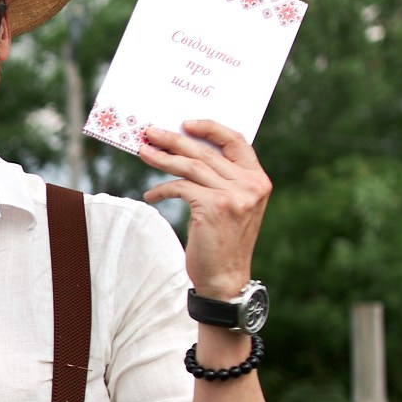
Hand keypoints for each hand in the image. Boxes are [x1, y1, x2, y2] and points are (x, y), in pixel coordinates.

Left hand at [138, 117, 271, 296]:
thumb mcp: (233, 206)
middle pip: (206, 152)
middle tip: (151, 132)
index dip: (211, 128)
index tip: (186, 123)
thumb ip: (223, 179)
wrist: (226, 278)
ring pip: (191, 166)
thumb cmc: (224, 241)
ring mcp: (233, 196)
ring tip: (143, 153)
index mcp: (258, 179)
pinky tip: (151, 195)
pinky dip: (162, 189)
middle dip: (174, 140)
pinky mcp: (213, 207)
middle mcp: (250, 185)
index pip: (236, 141)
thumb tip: (187, 151)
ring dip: (162, 158)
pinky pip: (181, 187)